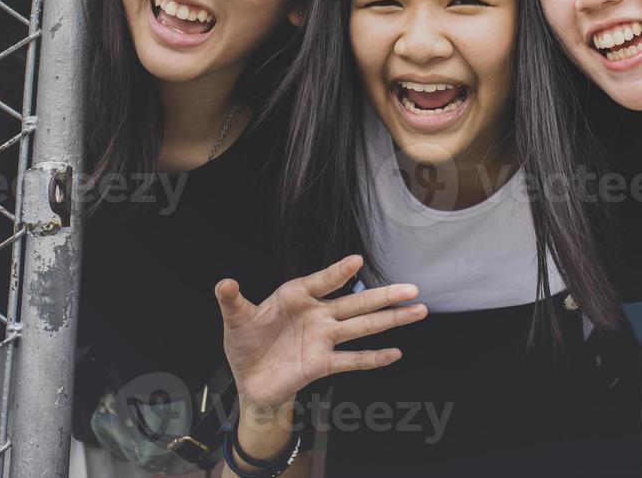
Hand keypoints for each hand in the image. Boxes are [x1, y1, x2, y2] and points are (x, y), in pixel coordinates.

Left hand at [216, 255, 426, 409]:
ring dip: (390, 320)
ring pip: (362, 328)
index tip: (355, 261)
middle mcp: (317, 315)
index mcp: (296, 296)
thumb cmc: (245, 344)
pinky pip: (352, 360)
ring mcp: (324, 339)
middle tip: (412, 287)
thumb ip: (232, 301)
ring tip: (418, 311)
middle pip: (356, 303)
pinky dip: (374, 358)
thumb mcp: (236, 320)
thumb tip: (223, 283)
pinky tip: (395, 353)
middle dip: (384, 295)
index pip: (322, 281)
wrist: (249, 380)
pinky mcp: (323, 364)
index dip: (338, 272)